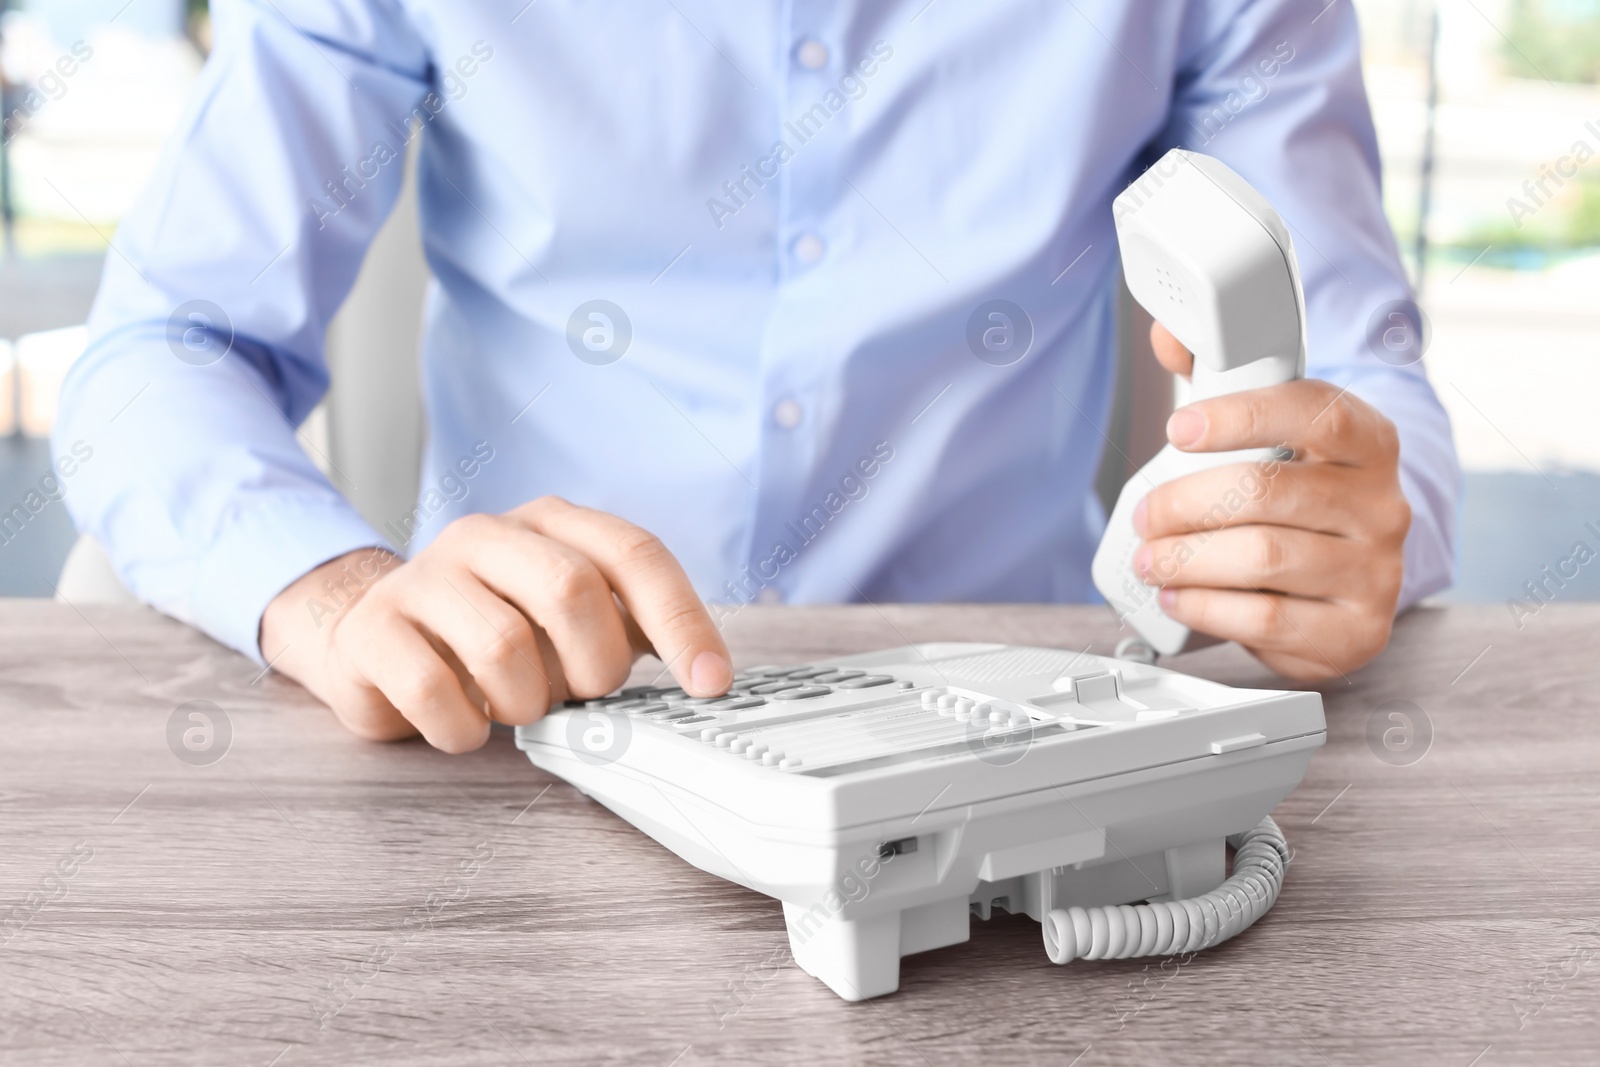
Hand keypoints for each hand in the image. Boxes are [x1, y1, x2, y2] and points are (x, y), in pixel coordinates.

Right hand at [259, 497, 732, 751]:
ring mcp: (422, 577)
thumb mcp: (567, 619)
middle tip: (582, 695)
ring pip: (504, 647)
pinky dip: (465, 729)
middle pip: (571, 591)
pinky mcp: (373, 630)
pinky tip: (465, 724)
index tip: (712, 683)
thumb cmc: (491, 631)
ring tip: (515, 705)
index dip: (681, 620)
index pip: (634, 553)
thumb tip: (706, 670)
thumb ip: (629, 628)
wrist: (369, 638)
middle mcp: (485, 535)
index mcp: (549, 522)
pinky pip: (435, 690)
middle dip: (594, 666)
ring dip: (526, 703)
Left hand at [1132, 323, 1410, 679]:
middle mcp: (1383, 505)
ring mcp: (1376, 572)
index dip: (1240, 416)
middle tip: (1145, 514)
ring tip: (1150, 558)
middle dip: (1186, 503)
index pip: (1314, 413)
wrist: (1346, 581)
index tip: (1179, 429)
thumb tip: (1169, 334)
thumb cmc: (1297, 497)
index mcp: (1370, 442)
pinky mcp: (1356, 631)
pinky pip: (1266, 618)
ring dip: (1186, 558)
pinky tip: (1177, 594)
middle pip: (1270, 492)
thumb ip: (1219, 378)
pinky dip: (1206, 606)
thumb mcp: (1272, 437)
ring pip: (1264, 558)